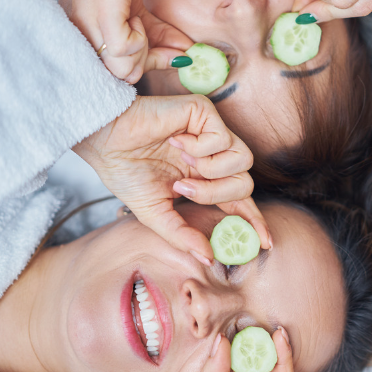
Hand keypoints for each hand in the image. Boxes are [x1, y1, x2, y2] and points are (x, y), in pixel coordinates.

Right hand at [73, 95, 270, 264]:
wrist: (105, 141)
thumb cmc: (126, 171)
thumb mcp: (155, 212)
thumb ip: (182, 234)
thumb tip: (208, 258)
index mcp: (204, 179)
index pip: (239, 201)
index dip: (255, 220)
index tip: (266, 243)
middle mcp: (212, 156)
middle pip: (246, 183)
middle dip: (218, 194)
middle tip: (184, 189)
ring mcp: (211, 133)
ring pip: (243, 161)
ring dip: (211, 172)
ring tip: (181, 164)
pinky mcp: (206, 113)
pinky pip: (223, 139)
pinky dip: (198, 147)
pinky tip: (176, 140)